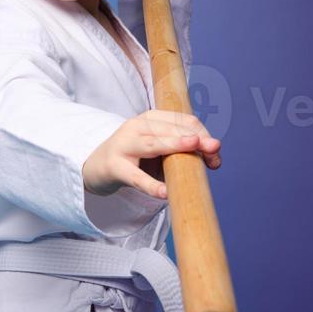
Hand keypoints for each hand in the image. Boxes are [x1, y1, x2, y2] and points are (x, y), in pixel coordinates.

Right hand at [82, 109, 221, 198]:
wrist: (96, 167)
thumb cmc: (135, 158)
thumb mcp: (159, 150)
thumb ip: (183, 152)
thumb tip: (214, 159)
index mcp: (151, 119)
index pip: (183, 120)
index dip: (202, 133)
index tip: (216, 151)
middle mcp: (137, 126)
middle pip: (171, 129)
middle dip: (195, 138)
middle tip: (215, 151)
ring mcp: (124, 145)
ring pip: (153, 144)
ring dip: (175, 144)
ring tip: (194, 147)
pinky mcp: (115, 167)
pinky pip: (136, 177)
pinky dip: (152, 185)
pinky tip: (166, 192)